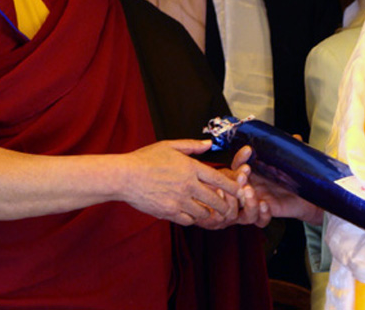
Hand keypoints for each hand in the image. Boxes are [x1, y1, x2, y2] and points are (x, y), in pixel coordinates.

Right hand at [123, 139, 241, 226]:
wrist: (125, 176)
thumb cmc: (146, 159)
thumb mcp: (170, 146)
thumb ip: (192, 145)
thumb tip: (208, 144)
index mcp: (190, 168)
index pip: (219, 179)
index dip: (232, 186)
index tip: (239, 190)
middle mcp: (188, 185)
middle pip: (215, 199)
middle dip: (224, 205)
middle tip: (227, 207)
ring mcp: (179, 201)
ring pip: (203, 212)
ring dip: (208, 212)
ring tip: (209, 211)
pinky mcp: (168, 212)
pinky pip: (188, 220)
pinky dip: (193, 219)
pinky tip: (191, 214)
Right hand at [231, 145, 322, 226]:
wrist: (308, 196)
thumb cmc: (294, 177)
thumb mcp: (292, 162)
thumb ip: (291, 150)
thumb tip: (296, 137)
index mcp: (253, 171)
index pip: (238, 164)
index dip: (240, 157)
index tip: (248, 150)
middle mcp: (251, 186)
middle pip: (233, 185)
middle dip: (236, 179)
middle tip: (244, 173)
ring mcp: (257, 201)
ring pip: (241, 205)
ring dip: (245, 198)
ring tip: (250, 192)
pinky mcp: (266, 213)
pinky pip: (257, 219)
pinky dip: (260, 214)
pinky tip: (265, 206)